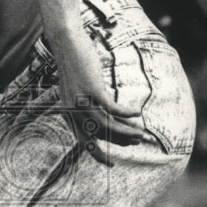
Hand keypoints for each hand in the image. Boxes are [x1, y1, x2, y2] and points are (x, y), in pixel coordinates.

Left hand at [52, 25, 143, 164]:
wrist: (67, 43)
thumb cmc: (74, 63)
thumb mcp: (77, 87)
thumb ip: (86, 101)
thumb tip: (102, 110)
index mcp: (68, 113)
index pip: (84, 141)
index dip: (97, 154)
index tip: (111, 163)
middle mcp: (73, 111)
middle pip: (98, 136)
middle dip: (118, 142)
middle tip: (135, 142)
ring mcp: (82, 101)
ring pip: (107, 125)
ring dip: (125, 131)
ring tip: (140, 133)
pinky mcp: (92, 90)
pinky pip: (112, 108)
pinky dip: (125, 112)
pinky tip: (136, 113)